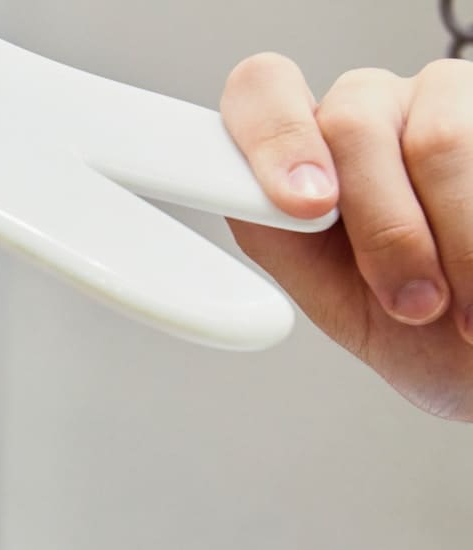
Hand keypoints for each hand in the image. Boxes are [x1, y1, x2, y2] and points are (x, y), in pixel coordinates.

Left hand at [222, 54, 472, 420]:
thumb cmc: (403, 316)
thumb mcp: (326, 292)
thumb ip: (276, 237)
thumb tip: (243, 195)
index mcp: (303, 145)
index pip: (261, 89)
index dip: (275, 138)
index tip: (307, 207)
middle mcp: (367, 104)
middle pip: (353, 126)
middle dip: (384, 229)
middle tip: (412, 303)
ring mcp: (441, 95)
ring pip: (435, 140)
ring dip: (453, 240)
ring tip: (462, 305)